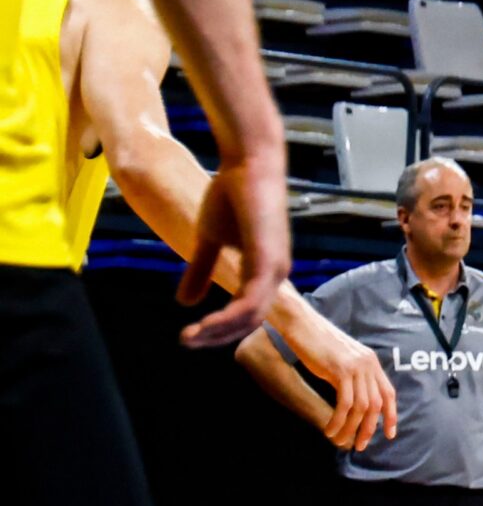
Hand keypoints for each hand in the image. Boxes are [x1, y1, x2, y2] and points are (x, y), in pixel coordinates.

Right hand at [177, 147, 288, 347]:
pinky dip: (229, 317)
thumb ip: (200, 269)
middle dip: (217, 336)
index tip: (189, 336)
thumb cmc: (232, 196)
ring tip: (190, 337)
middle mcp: (275, 274)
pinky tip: (206, 323)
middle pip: (250, 322)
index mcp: (264, 272)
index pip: (247, 315)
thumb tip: (185, 302)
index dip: (220, 329)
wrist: (247, 164)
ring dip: (219, 331)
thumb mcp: (209, 238)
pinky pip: (252, 300)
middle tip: (185, 342)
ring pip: (251, 317)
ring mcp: (275, 267)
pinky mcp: (268, 258)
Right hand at [299, 322, 397, 450]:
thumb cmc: (317, 343)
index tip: (389, 434)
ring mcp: (356, 367)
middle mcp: (369, 364)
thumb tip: (354, 400)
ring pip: (361, 407)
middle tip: (360, 445)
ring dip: (351, 428)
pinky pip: (345, 403)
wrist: (302, 325)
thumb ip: (353, 376)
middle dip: (369, 428)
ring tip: (338, 439)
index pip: (389, 393)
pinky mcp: (340, 370)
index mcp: (371, 362)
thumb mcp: (342, 359)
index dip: (391, 415)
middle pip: (376, 403)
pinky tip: (329, 429)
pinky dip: (338, 420)